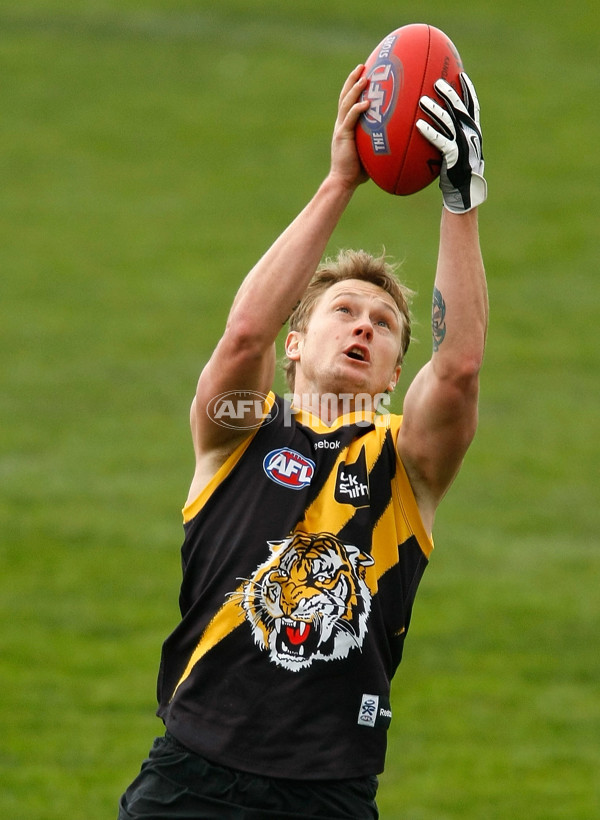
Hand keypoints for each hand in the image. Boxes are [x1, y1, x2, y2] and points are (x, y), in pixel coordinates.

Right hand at [329, 65, 369, 188]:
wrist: (343, 181)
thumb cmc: (358, 170)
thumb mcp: (371, 150)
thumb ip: (380, 140)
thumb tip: (402, 137)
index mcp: (346, 125)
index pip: (349, 101)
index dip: (354, 86)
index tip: (363, 72)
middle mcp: (342, 123)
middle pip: (345, 96)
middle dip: (352, 80)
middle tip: (362, 66)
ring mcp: (341, 129)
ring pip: (346, 103)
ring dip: (355, 89)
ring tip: (364, 77)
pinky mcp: (342, 137)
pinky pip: (350, 120)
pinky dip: (357, 110)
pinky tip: (366, 103)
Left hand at [416, 73, 486, 212]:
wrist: (463, 194)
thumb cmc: (457, 174)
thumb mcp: (458, 151)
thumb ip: (452, 137)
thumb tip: (438, 126)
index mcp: (474, 131)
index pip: (473, 105)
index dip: (468, 89)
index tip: (460, 74)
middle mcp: (471, 135)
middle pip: (460, 108)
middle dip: (449, 93)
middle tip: (436, 82)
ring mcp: (463, 145)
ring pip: (449, 122)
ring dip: (435, 109)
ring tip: (422, 100)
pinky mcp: (454, 157)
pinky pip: (440, 141)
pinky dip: (430, 131)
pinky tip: (418, 124)